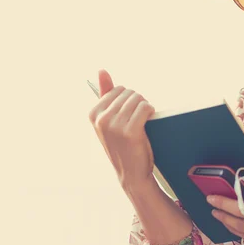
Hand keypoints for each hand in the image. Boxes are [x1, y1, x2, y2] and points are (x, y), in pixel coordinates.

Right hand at [88, 69, 155, 191]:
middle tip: (138, 118)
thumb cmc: (122, 144)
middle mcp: (101, 119)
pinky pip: (145, 107)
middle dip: (137, 102)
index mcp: (93, 114)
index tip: (128, 114)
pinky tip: (149, 120)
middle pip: (129, 93)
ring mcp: (115, 126)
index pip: (117, 89)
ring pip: (138, 99)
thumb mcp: (109, 120)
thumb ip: (104, 94)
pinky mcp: (130, 132)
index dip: (128, 99)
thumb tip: (101, 70)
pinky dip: (150, 111)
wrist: (131, 174)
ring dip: (145, 107)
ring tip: (143, 121)